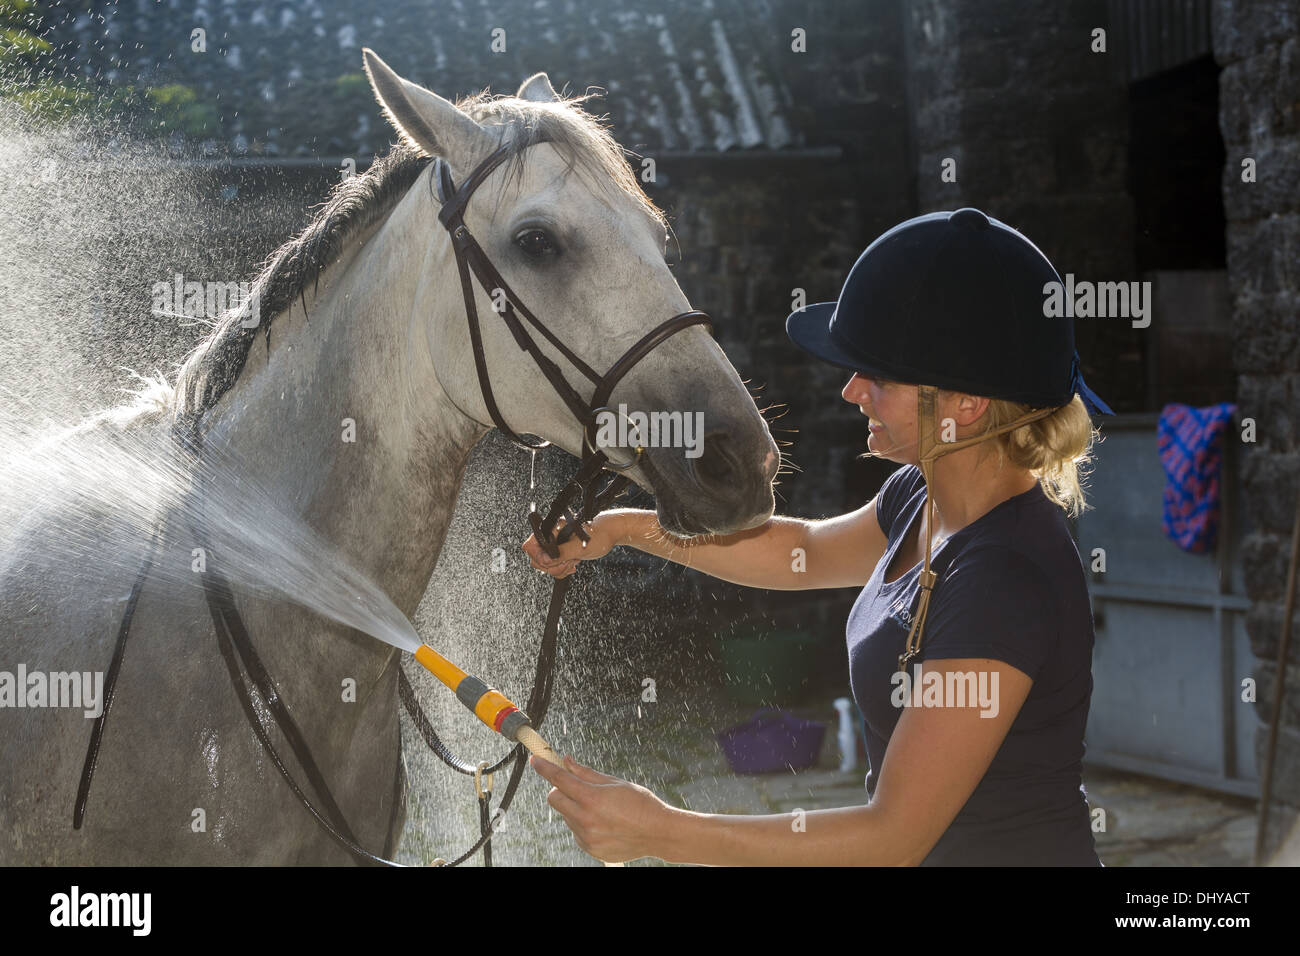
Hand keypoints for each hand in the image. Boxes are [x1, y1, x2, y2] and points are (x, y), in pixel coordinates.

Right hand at [522, 513, 619, 578]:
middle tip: (567, 561)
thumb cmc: (598, 534)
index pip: (530, 546)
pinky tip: (573, 564)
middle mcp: (550, 537)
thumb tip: (546, 561)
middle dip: (552, 565)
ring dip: (559, 568)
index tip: (552, 561)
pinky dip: (562, 570)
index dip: (539, 557)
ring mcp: (554, 546)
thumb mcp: (580, 546)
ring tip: (573, 560)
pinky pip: (553, 567)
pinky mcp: (560, 553)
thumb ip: (561, 553)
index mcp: (550, 529)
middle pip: (536, 559)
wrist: (608, 534)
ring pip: (545, 565)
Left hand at [529, 753, 672, 863]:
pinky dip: (582, 824)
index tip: (535, 760)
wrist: (658, 833)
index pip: (559, 779)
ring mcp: (586, 836)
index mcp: (592, 798)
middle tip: (576, 787)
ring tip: (601, 809)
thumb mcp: (615, 782)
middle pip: (554, 799)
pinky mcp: (589, 848)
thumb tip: (566, 761)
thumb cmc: (640, 803)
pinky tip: (603, 823)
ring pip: (566, 815)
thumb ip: (586, 773)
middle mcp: (586, 819)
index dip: (545, 767)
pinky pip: (576, 831)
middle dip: (560, 789)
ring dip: (574, 808)